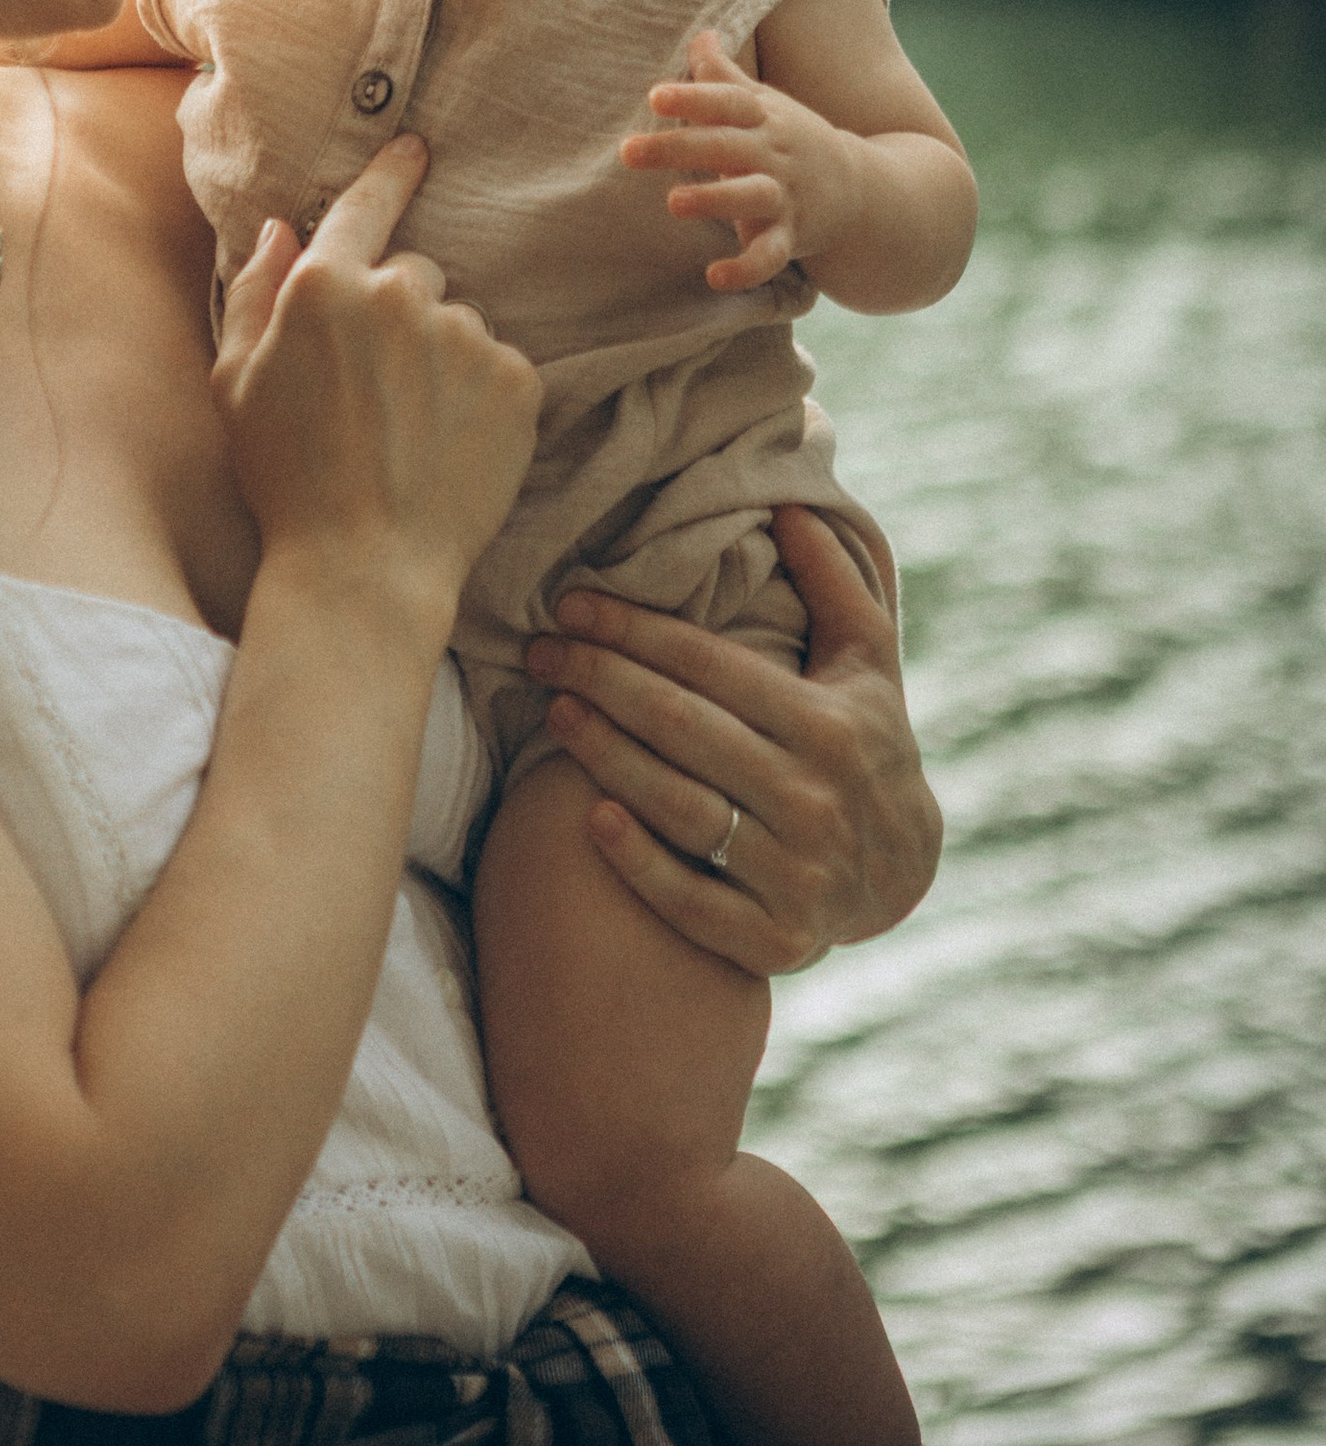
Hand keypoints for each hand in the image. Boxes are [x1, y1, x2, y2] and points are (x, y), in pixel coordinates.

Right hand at [214, 138, 539, 670]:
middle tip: (372, 388)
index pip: (366, 204)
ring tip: (409, 430)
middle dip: (396, 314)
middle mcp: (402, 295)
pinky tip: (447, 445)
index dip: (391, 173)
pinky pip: (499, 366)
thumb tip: (281, 228)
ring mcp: (467, 336)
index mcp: (326, 286)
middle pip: (414, 273)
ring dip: (439, 359)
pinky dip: (479, 397)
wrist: (365, 566)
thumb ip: (256, 293)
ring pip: (458, 324)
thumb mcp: (236, 383)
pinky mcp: (518, 382)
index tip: (415, 147)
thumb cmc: (286, 480)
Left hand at [520, 506, 939, 973]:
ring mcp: (798, 874)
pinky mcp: (776, 939)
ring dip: (606, 757)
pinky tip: (590, 817)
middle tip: (540, 652)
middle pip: (683, 728)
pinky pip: (693, 900)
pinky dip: (639, 861)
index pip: (711, 666)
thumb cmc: (866, 743)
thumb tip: (792, 505)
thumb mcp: (868, 663)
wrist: (904, 874)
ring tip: (554, 713)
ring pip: (680, 807)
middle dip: (601, 680)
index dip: (634, 629)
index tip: (570, 602)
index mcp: (833, 724)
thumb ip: (836, 583)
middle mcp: (817, 798)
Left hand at [620, 29, 858, 291]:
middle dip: (678, 147)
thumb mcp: (764, 103)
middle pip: (725, 146)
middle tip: (628, 151)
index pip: (727, 102)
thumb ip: (725, 76)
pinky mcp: (792, 236)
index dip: (694, 97)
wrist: (862, 188)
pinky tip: (713, 276)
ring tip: (673, 202)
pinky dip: (746, 269)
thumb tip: (701, 33)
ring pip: (750, 196)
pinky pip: (770, 255)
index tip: (655, 95)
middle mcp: (773, 153)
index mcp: (762, 117)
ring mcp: (785, 195)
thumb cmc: (792, 139)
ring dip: (714, 199)